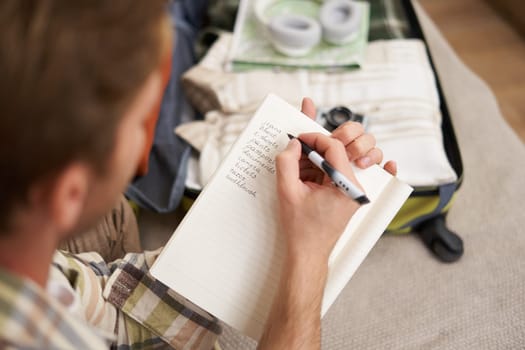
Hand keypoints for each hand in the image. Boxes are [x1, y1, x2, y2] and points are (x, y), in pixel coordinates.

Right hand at [275, 98, 396, 261]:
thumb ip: (287, 162)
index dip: (314, 139)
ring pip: (336, 162)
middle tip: (295, 156)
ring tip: (298, 172)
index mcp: (346, 186)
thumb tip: (293, 144)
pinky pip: (337, 174)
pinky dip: (321, 171)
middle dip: (313, 150)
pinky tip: (309, 171)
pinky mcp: (348, 196)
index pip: (335, 147)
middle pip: (337, 153)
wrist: (308, 253)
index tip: (298, 140)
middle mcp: (356, 188)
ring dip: (316, 161)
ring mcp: (354, 192)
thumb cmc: (301, 229)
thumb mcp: (287, 191)